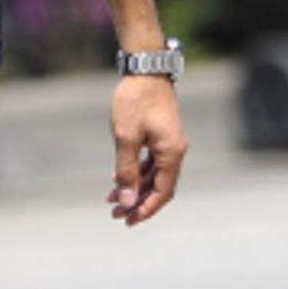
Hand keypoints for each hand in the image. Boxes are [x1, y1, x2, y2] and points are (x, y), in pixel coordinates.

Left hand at [105, 75, 187, 226]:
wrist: (145, 68)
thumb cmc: (135, 100)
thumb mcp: (125, 137)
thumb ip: (126, 170)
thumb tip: (127, 199)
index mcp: (172, 154)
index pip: (163, 192)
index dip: (146, 209)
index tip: (128, 220)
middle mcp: (175, 151)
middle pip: (159, 186)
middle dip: (137, 202)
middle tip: (116, 214)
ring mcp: (169, 143)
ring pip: (153, 175)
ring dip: (134, 187)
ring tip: (111, 199)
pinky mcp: (161, 135)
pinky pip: (151, 162)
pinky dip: (136, 172)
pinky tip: (117, 178)